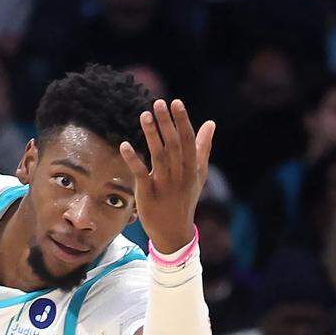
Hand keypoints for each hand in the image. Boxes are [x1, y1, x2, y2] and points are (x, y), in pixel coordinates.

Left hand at [119, 99, 214, 253]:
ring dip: (151, 135)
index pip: (188, 140)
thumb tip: (210, 123)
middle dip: (166, 123)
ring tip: (144, 115)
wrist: (174, 232)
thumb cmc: (185, 198)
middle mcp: (180, 175)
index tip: (176, 103)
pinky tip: (125, 145)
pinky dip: (133, 160)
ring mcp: (164, 185)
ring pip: (159, 156)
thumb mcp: (198, 174)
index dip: (182, 121)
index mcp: (192, 168)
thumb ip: (203, 147)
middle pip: (174, 145)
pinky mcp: (148, 195)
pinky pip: (141, 174)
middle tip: (158, 102)